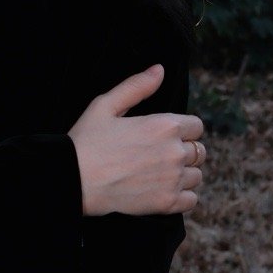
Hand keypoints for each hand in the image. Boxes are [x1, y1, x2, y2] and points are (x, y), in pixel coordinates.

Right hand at [68, 63, 205, 217]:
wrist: (72, 180)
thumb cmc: (86, 142)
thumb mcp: (105, 105)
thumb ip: (136, 86)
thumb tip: (160, 70)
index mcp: (165, 125)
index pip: (196, 126)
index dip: (182, 130)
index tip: (164, 137)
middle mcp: (175, 151)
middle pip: (199, 151)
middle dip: (183, 152)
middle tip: (159, 156)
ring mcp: (173, 179)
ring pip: (196, 175)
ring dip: (183, 174)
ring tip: (160, 175)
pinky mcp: (167, 203)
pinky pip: (192, 200)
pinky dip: (182, 196)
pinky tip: (163, 191)